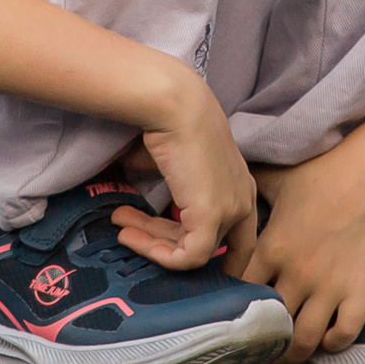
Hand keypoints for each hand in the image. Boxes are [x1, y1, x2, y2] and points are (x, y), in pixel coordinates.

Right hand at [106, 66, 258, 274]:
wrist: (177, 107)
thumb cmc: (173, 125)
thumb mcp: (177, 165)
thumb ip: (171, 193)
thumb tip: (141, 212)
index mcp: (241, 186)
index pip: (238, 238)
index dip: (215, 254)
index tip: (179, 255)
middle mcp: (243, 200)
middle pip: (208, 246)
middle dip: (164, 243)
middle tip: (128, 231)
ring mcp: (231, 210)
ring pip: (193, 253)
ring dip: (151, 243)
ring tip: (121, 225)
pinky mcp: (212, 218)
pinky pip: (188, 257)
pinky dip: (157, 252)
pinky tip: (129, 233)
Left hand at [237, 140, 364, 363]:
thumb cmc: (327, 168)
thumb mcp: (278, 177)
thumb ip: (251, 189)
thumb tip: (228, 185)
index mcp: (272, 248)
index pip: (239, 295)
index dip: (228, 316)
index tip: (222, 329)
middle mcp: (297, 274)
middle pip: (267, 328)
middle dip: (251, 351)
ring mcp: (330, 286)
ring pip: (303, 341)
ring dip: (286, 362)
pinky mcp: (360, 291)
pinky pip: (344, 333)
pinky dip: (332, 344)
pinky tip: (325, 343)